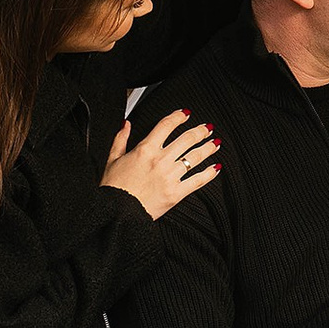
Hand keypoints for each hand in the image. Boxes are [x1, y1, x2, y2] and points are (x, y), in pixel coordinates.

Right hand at [102, 109, 220, 218]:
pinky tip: (215, 168)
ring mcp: (170, 176)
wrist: (117, 213)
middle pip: (187, 139)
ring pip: (195, 157)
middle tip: (207, 128)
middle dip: (200, 131)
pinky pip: (197, 180)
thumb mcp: (112, 159)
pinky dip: (209, 173)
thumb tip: (126, 124)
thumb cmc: (113, 188)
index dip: (178, 117)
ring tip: (215, 143)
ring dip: (208, 148)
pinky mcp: (176, 193)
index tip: (186, 114)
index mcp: (145, 149)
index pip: (166, 125)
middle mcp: (160, 160)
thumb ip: (120, 139)